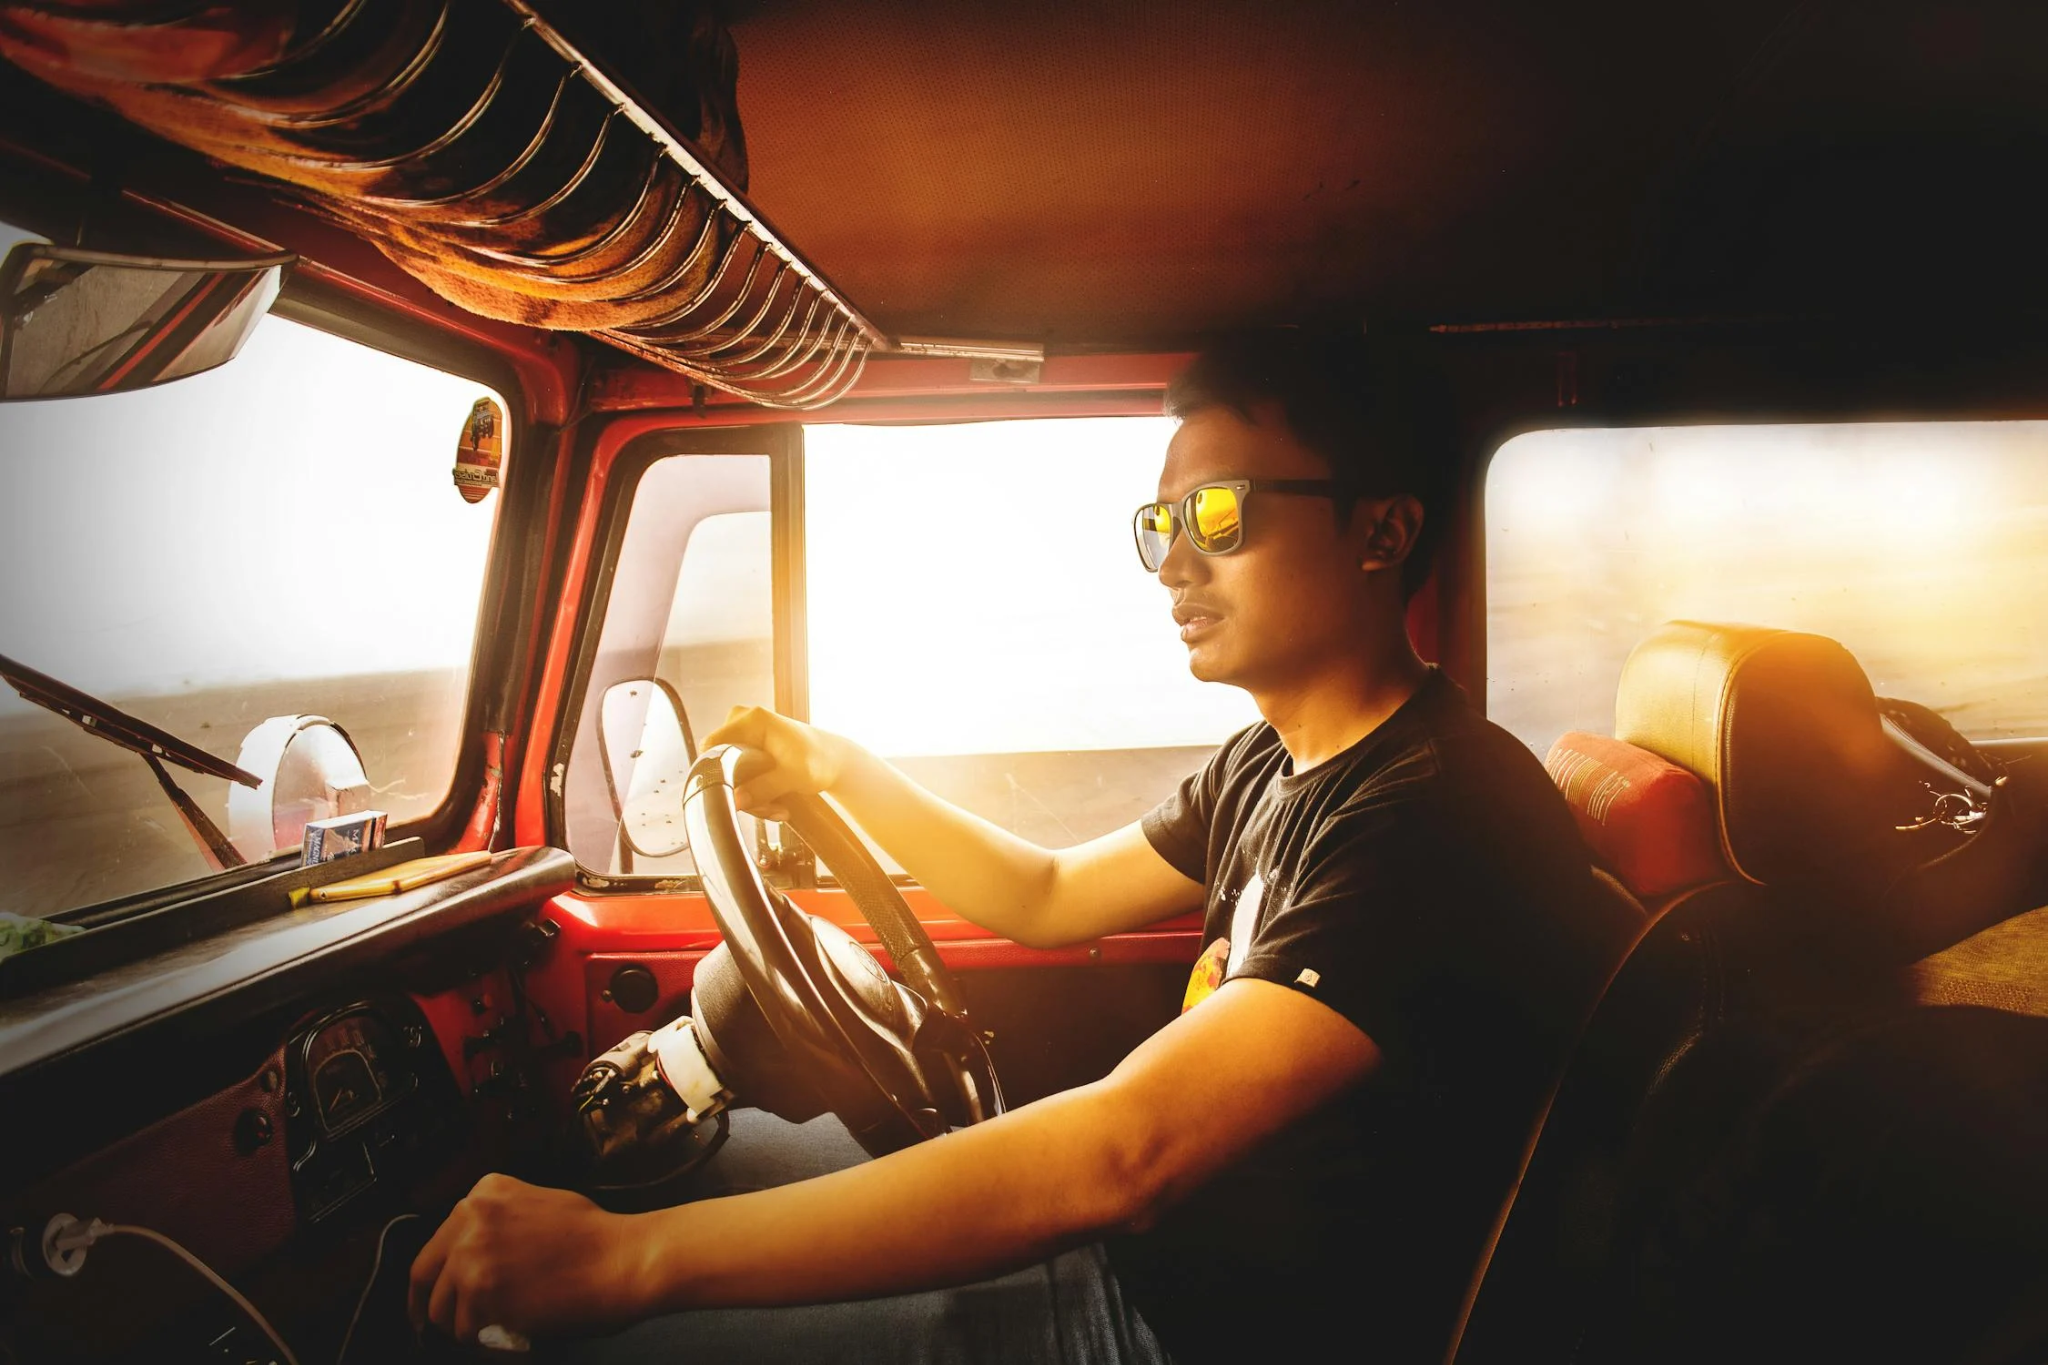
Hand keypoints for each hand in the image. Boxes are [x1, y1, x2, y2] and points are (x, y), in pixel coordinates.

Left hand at [409, 1174, 648, 1343]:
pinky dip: (482, 1341)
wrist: (621, 1260)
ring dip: (462, 1326)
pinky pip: (465, 1332)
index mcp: (484, 1193)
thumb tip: (474, 1253)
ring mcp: (473, 1256)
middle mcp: (471, 1218)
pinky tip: (507, 1334)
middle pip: (424, 1275)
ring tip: (493, 1329)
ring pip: (440, 1310)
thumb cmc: (595, 1238)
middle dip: (428, 1306)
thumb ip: (500, 1220)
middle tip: (438, 1326)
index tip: (433, 1294)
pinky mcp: (482, 1293)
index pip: (436, 1241)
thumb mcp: (538, 1203)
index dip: (434, 1275)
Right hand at [700, 705, 856, 819]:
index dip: (717, 773)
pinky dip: (755, 793)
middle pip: (721, 764)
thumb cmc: (820, 760)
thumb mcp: (793, 776)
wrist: (835, 760)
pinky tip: (775, 804)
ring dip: (752, 798)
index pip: (713, 745)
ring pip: (730, 775)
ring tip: (777, 808)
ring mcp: (744, 735)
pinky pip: (739, 776)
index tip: (733, 796)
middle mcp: (744, 722)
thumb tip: (736, 800)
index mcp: (753, 720)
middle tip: (768, 808)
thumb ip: (763, 787)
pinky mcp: (748, 748)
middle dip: (742, 792)